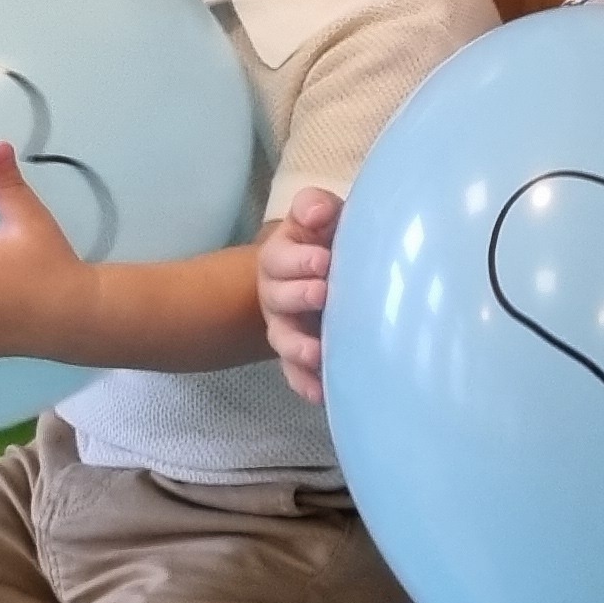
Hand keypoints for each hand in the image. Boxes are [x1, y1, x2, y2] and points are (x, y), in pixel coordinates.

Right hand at [259, 189, 341, 403]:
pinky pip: (296, 372)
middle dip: (299, 297)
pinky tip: (320, 394)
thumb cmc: (326, 239)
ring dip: (299, 347)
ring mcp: (287, 325)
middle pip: (278, 298)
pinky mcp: (301, 353)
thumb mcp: (322, 218)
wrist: (325, 271)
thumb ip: (316, 208)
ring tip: (317, 353)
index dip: (299, 260)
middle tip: (324, 294)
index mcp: (282, 258)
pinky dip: (305, 382)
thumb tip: (316, 211)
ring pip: (284, 338)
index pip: (280, 258)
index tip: (324, 261)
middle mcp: (277, 293)